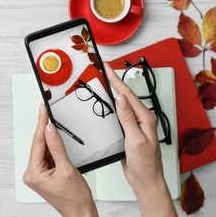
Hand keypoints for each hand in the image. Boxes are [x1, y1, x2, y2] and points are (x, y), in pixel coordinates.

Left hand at [23, 104, 97, 216]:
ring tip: (52, 121)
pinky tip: (56, 138)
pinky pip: (47, 155)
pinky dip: (53, 147)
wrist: (80, 212)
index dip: (41, 124)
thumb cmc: (74, 198)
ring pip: (44, 149)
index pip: (37, 143)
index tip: (42, 110)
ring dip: (50, 138)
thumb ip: (57, 147)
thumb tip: (50, 129)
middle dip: (44, 129)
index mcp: (33, 174)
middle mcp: (32, 174)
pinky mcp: (44, 173)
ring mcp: (37, 174)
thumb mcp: (67, 169)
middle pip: (39, 145)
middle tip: (46, 110)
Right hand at [105, 62, 176, 216]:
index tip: (106, 67)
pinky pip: (118, 114)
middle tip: (102, 70)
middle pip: (125, 95)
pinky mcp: (128, 131)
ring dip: (111, 92)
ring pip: (121, 104)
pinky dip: (111, 106)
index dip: (115, 79)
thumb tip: (120, 99)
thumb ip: (128, 118)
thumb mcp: (135, 140)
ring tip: (102, 82)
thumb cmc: (145, 164)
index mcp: (145, 118)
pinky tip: (105, 104)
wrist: (145, 180)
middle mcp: (141, 118)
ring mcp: (134, 124)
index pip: (127, 94)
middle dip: (113, 81)